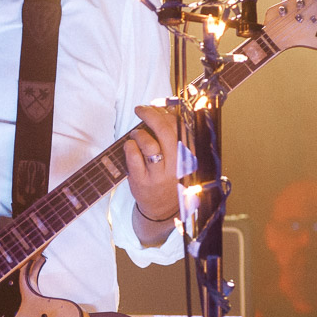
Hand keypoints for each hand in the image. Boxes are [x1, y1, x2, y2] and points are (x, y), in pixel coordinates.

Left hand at [124, 104, 178, 221]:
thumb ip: (172, 137)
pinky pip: (134, 159)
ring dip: (139, 133)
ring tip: (136, 134)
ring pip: (150, 145)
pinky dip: (129, 147)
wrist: (162, 210)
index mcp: (187, 156)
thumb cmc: (168, 178)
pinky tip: (129, 146)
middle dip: (151, 114)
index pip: (180, 126)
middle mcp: (176, 165)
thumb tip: (162, 111)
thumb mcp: (177, 158)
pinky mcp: (143, 182)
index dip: (166, 112)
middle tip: (140, 109)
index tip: (155, 106)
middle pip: (165, 131)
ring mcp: (159, 175)